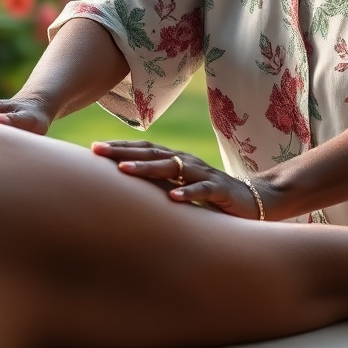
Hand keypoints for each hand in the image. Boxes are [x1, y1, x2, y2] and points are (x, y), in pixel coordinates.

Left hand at [91, 139, 270, 218]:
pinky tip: (172, 197)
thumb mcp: (180, 188)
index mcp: (176, 159)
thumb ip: (159, 186)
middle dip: (123, 151)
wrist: (254, 200)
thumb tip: (125, 192)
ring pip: (172, 167)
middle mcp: (187, 161)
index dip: (120, 146)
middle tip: (97, 151)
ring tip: (123, 170)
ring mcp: (203, 173)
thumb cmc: (210, 196)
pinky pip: (202, 189)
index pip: (144, 148)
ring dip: (147, 168)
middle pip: (151, 152)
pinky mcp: (220, 190)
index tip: (93, 148)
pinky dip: (187, 192)